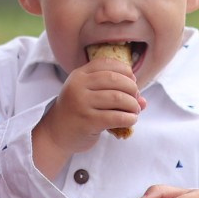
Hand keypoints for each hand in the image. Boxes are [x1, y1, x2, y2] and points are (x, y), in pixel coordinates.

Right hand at [32, 59, 141, 175]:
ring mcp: (82, 103)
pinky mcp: (88, 121)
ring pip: (118, 98)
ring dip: (133, 105)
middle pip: (115, 79)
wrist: (55, 134)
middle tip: (135, 99)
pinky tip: (131, 120)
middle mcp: (78, 86)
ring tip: (134, 110)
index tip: (132, 81)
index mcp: (79, 75)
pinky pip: (116, 117)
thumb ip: (114, 93)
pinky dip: (129, 118)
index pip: (107, 63)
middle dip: (132, 88)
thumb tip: (143, 101)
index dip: (125, 71)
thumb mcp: (89, 96)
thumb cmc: (77, 113)